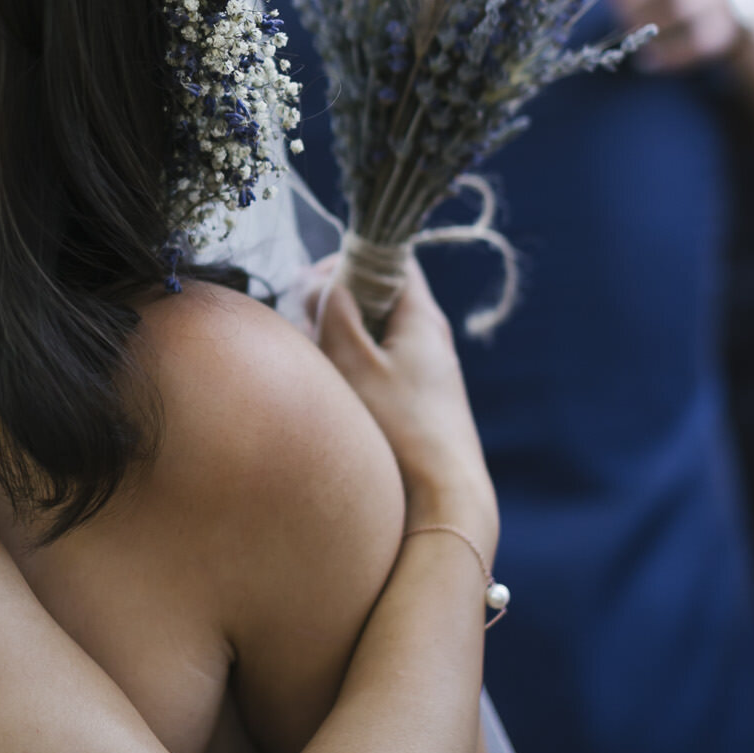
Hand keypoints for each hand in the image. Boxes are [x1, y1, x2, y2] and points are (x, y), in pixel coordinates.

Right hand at [305, 255, 497, 549]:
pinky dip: (357, 365)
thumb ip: (336, 312)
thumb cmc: (398, 426)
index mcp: (421, 316)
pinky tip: (341, 392)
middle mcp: (430, 336)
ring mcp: (428, 369)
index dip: (349, 260)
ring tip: (321, 363)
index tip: (315, 285)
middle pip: (379, 294)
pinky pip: (384, 363)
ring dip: (343, 337)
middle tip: (308, 326)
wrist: (445, 494)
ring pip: (377, 331)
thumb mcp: (354, 362)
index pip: (390, 258)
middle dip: (338, 302)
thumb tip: (326, 282)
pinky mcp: (422, 398)